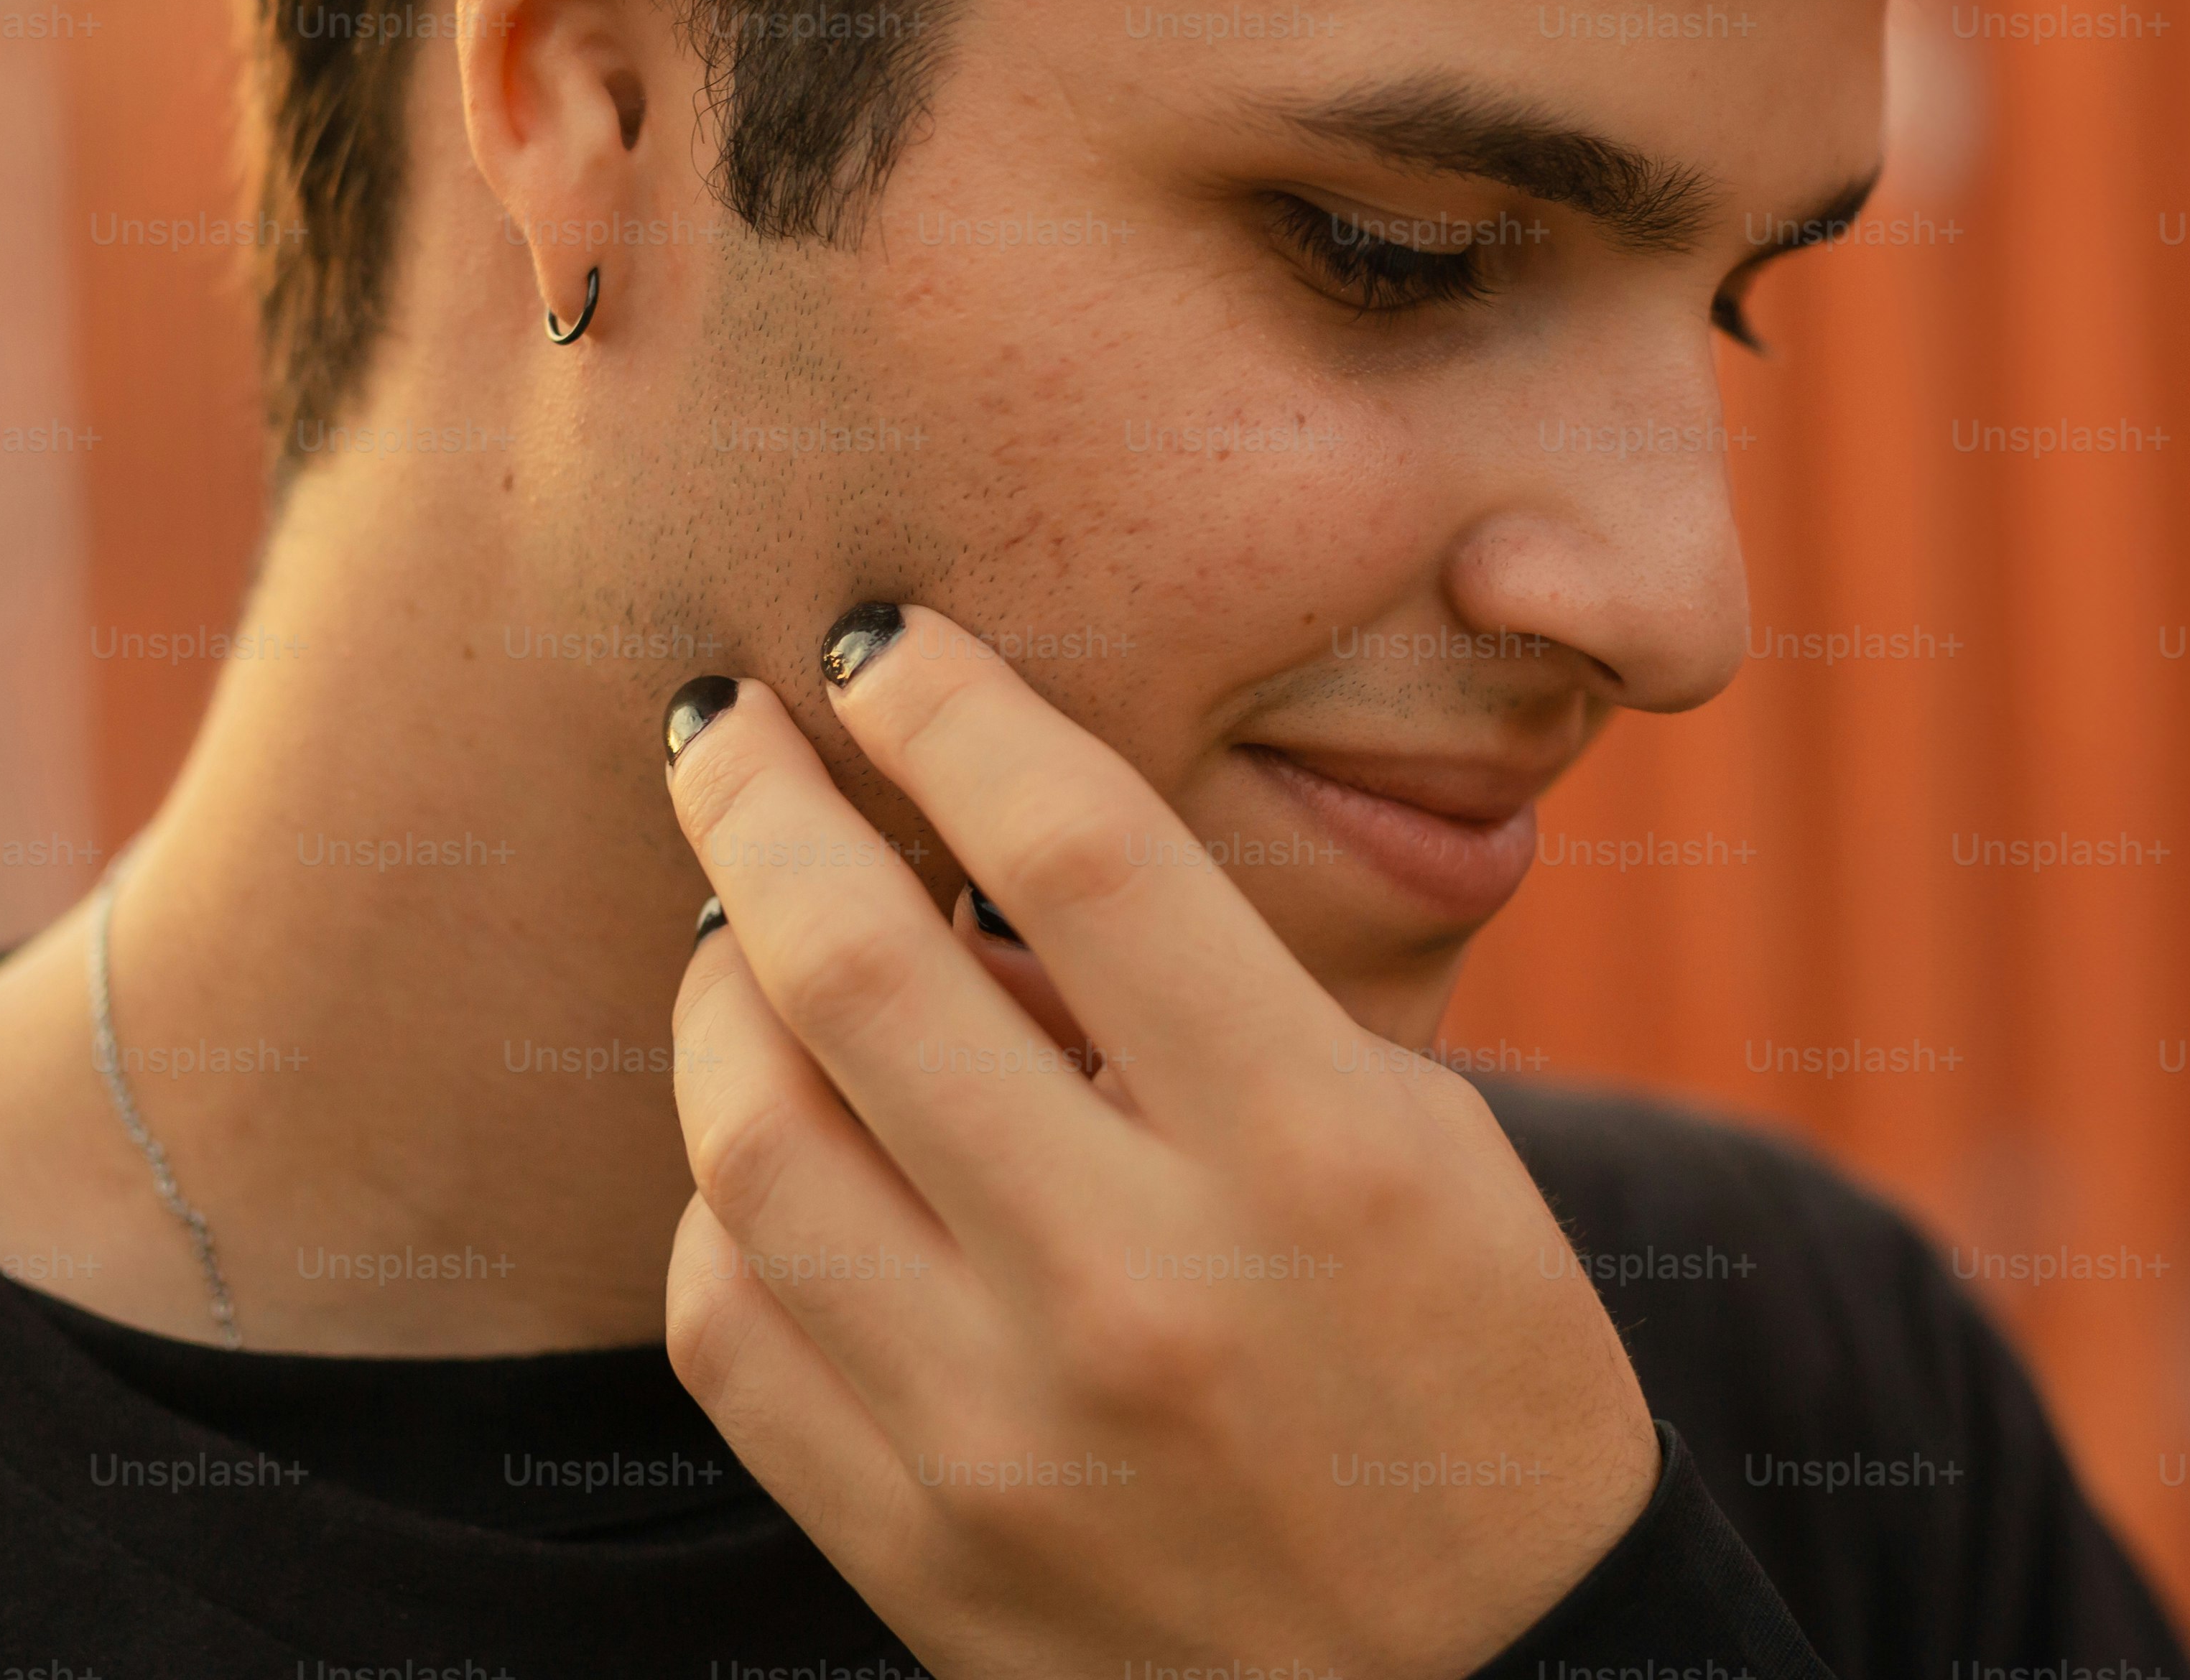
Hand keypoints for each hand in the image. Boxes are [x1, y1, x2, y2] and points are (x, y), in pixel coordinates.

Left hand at [658, 604, 1661, 1679]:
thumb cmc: (1473, 1373)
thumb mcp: (1418, 1147)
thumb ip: (1204, 1006)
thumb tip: (966, 879)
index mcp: (1313, 1156)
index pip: (1077, 849)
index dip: (951, 705)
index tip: (882, 640)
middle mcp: (1144, 1290)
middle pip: (858, 970)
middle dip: (758, 801)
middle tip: (721, 721)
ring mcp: (1007, 1436)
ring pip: (747, 1144)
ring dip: (716, 994)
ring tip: (739, 929)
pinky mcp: (917, 1550)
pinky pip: (727, 1326)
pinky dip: (719, 1196)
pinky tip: (767, 1139)